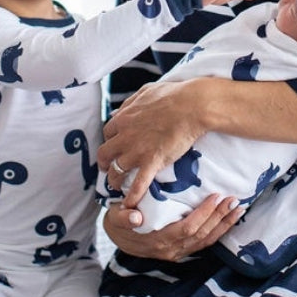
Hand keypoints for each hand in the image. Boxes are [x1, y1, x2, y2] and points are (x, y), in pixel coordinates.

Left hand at [98, 77, 208, 206]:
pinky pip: (138, 184)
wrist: (191, 106)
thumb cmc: (172, 95)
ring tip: (117, 186)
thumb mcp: (145, 91)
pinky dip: (132, 196)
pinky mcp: (152, 162)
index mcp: (124, 118)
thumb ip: (130, 102)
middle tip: (108, 168)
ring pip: (116, 171)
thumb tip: (119, 110)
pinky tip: (130, 204)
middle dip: (104, 163)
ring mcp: (137, 151)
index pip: (108, 133)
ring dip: (114, 180)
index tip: (115, 145)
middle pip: (105, 154)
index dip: (110, 140)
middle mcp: (125, 136)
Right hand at [102, 195, 242, 261]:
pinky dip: (218, 232)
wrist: (117, 237)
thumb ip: (124, 217)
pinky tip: (228, 220)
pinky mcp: (182, 251)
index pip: (187, 228)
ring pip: (206, 241)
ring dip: (223, 225)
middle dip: (219, 217)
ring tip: (238, 210)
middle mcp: (171, 250)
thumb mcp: (115, 217)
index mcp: (158, 240)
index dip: (203, 214)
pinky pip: (204, 243)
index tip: (215, 197)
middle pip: (201, 234)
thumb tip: (136, 216)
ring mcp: (177, 252)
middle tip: (234, 200)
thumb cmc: (118, 221)